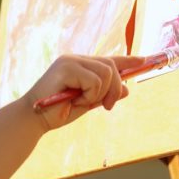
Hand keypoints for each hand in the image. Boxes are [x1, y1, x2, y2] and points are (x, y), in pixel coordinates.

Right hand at [23, 55, 143, 129]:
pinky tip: (73, 100)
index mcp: (80, 65)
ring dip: (99, 94)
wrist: (34, 119)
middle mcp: (76, 59)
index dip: (127, 60)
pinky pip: (94, 80)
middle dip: (115, 88)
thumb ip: (105, 95)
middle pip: (111, 66)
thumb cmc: (57, 112)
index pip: (108, 59)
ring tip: (81, 102)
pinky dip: (89, 95)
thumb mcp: (87, 104)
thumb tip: (127, 89)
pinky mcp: (67, 67)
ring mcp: (70, 61)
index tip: (144, 60)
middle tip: (107, 107)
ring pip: (106, 73)